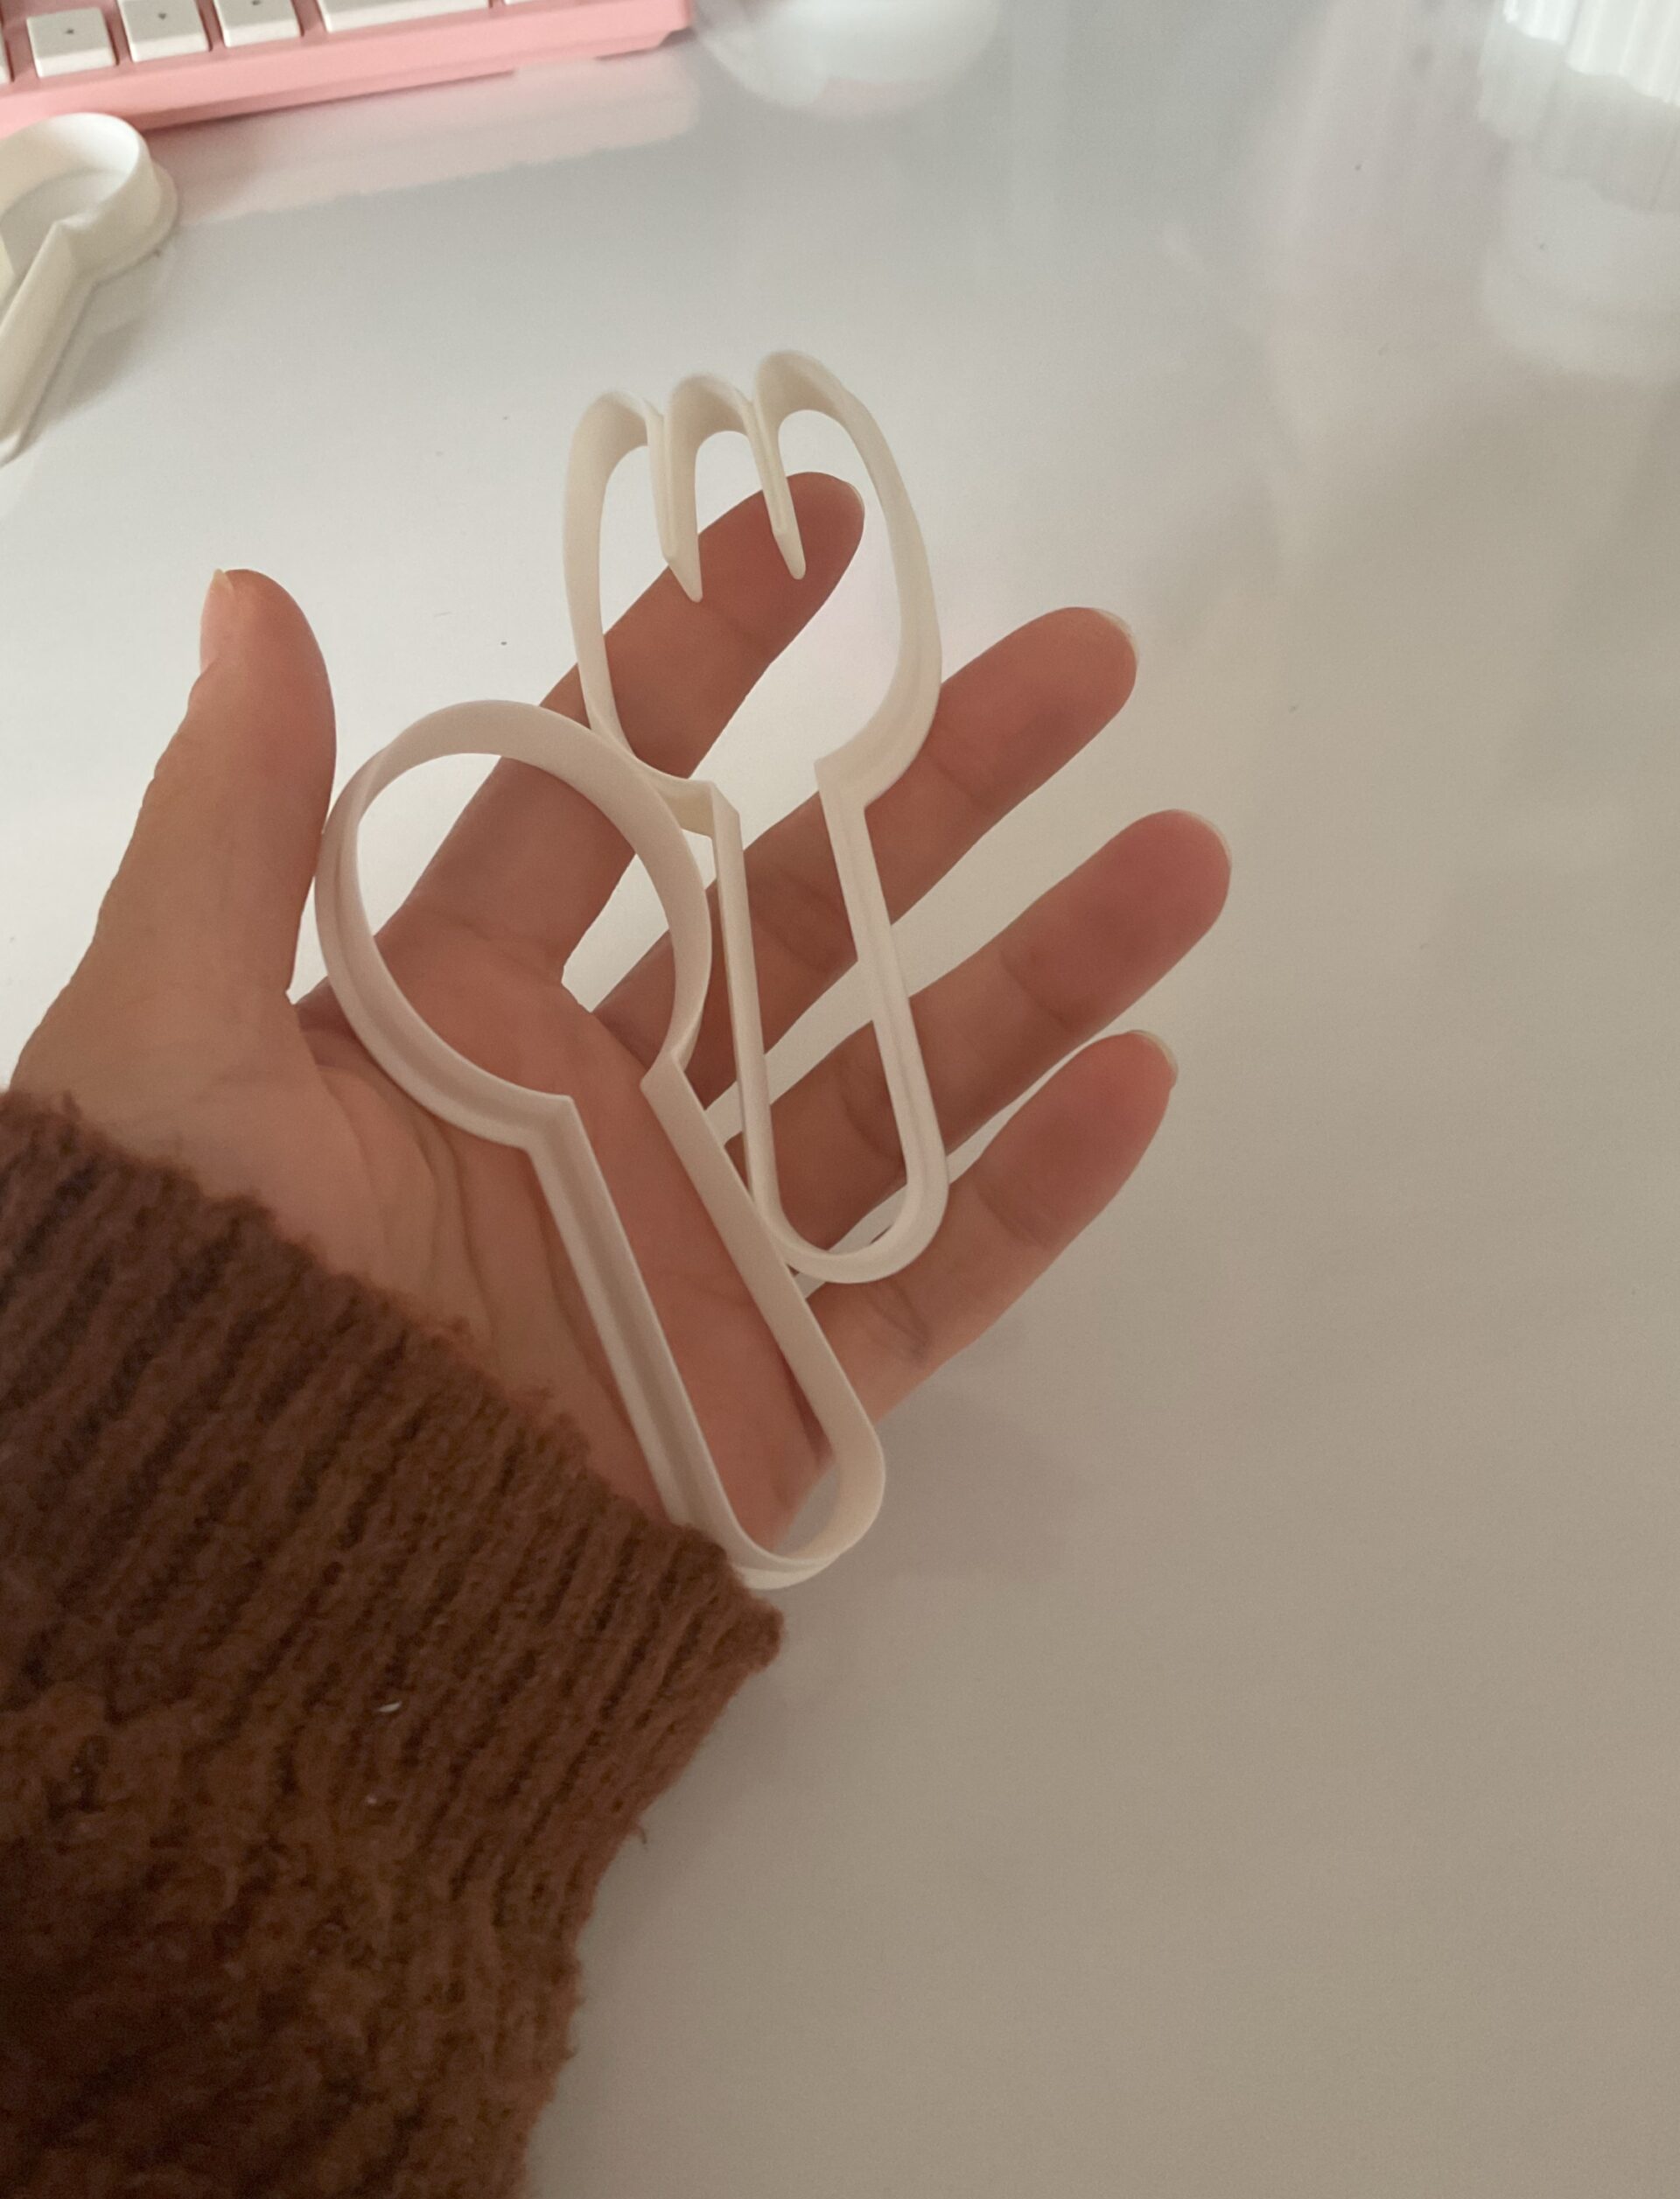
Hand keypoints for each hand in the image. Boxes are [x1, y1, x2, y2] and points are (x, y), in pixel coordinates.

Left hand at [16, 478, 1227, 1546]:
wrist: (253, 1612)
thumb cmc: (197, 1308)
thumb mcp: (168, 1048)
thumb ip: (229, 833)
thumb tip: (254, 600)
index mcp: (462, 1004)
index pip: (610, 788)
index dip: (711, 654)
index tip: (820, 529)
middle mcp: (605, 1098)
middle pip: (806, 907)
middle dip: (939, 780)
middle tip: (1084, 663)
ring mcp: (710, 1238)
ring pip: (906, 1076)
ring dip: (1045, 965)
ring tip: (1182, 857)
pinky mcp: (779, 1389)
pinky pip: (935, 1277)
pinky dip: (1036, 1190)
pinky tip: (1141, 1078)